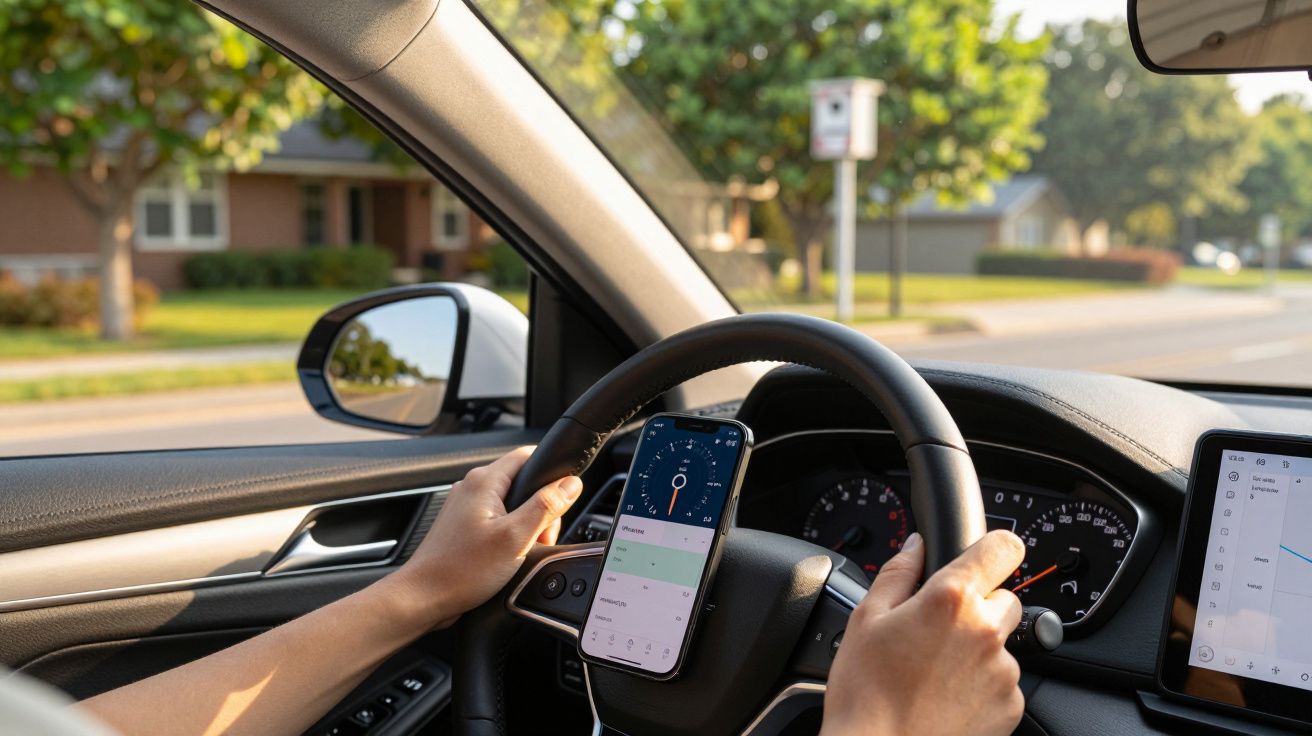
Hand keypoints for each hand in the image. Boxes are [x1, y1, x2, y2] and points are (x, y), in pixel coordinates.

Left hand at [383, 447, 582, 628]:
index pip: (527, 456)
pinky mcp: (464, 527)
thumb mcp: (516, 537)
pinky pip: (498, 522)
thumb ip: (545, 506)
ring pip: (512, 506)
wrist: (424, 598)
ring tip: (519, 553)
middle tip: (537, 538)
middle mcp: (472, 488)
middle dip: (539, 511)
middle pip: (522, 484)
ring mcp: (466, 508)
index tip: (560, 498)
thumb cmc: (460, 571)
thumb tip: (570, 484)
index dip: (550, 474)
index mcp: (484, 481)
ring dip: (525, 527)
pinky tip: (507, 558)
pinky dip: (509, 537)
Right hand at [821, 530, 1025, 735]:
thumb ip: (898, 573)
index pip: (1003, 548)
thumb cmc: (866, 693)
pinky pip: (1003, 682)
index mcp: (950, 600)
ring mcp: (1003, 672)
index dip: (993, 549)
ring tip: (934, 672)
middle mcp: (985, 631)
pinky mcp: (1011, 706)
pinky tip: (945, 696)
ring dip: (977, 649)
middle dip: (978, 606)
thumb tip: (916, 546)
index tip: (984, 557)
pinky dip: (981, 685)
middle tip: (938, 630)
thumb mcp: (866, 620)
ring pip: (1001, 643)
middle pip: (1005, 598)